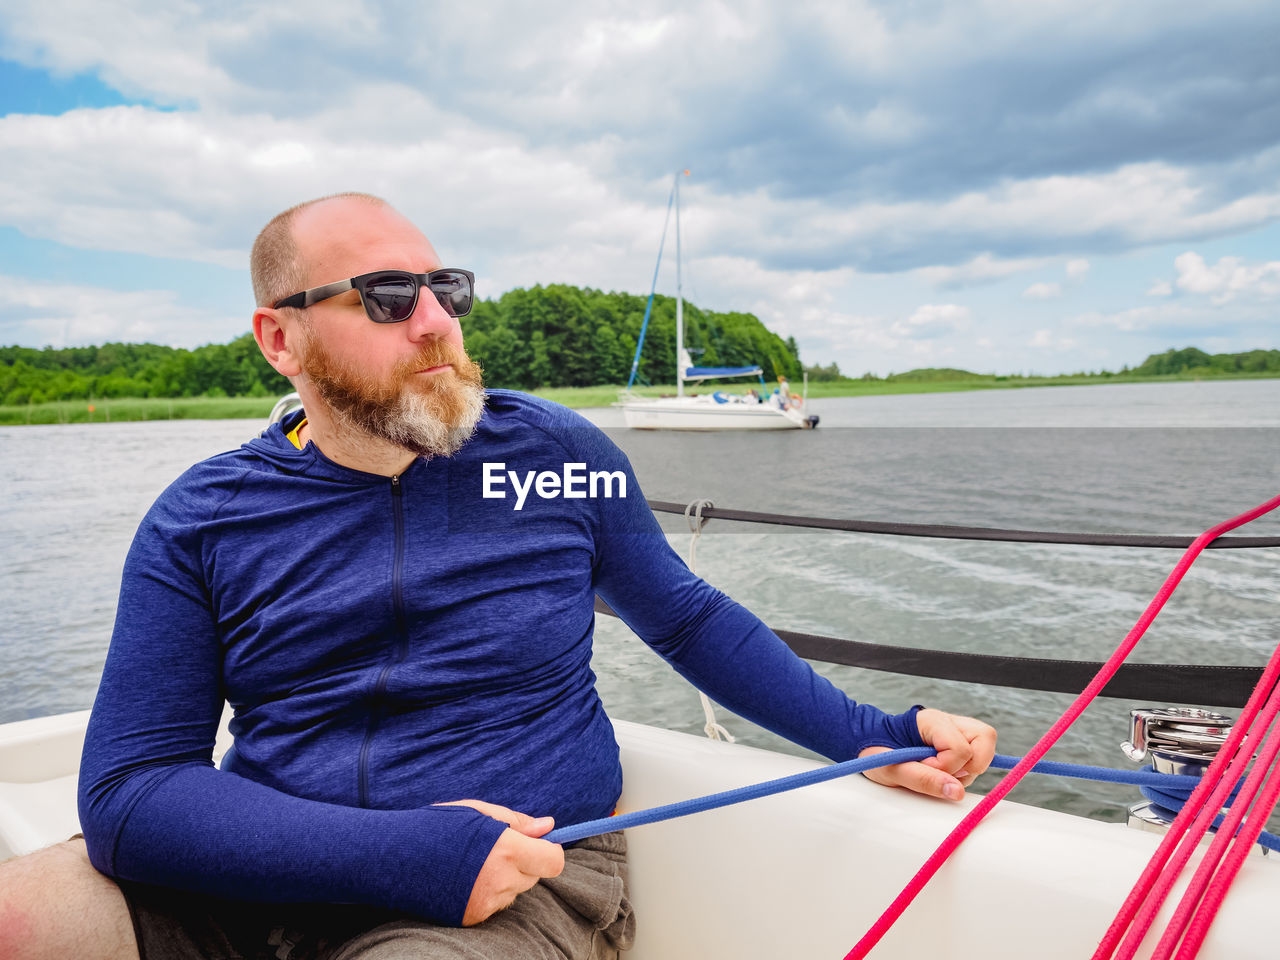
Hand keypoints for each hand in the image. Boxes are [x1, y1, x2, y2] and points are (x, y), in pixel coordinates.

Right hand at [436, 799, 565, 924]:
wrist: (393, 857)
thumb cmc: (436, 826)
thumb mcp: (477, 812)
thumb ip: (517, 822)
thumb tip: (549, 826)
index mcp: (506, 849)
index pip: (553, 861)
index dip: (549, 851)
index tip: (538, 844)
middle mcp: (500, 879)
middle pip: (535, 876)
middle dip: (525, 862)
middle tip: (496, 849)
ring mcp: (486, 902)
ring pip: (515, 891)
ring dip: (507, 878)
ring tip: (476, 863)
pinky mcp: (472, 917)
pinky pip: (496, 905)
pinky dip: (489, 893)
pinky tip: (465, 879)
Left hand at [858, 708, 996, 801]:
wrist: (867, 744)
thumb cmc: (876, 752)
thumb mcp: (893, 770)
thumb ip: (924, 779)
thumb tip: (957, 792)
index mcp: (931, 721)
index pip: (960, 748)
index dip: (945, 767)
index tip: (922, 768)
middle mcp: (949, 720)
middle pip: (985, 738)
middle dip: (969, 765)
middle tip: (941, 773)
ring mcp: (956, 729)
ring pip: (984, 749)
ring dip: (965, 771)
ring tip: (937, 772)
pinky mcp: (958, 741)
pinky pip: (978, 755)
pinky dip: (966, 770)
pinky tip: (946, 773)